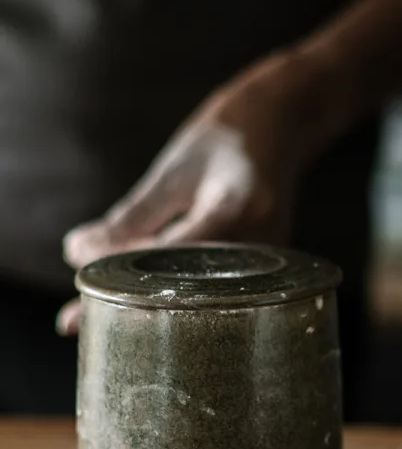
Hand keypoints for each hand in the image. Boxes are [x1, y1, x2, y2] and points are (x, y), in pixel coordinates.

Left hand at [57, 50, 330, 333]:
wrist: (281, 128)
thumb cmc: (225, 141)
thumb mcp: (174, 169)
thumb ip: (133, 216)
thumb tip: (79, 254)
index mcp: (235, 210)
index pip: (168, 255)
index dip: (118, 269)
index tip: (77, 281)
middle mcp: (259, 247)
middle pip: (184, 290)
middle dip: (126, 304)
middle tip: (73, 319)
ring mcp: (269, 268)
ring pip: (195, 299)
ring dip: (145, 304)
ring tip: (92, 314)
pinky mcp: (266, 278)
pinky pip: (210, 293)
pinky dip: (172, 293)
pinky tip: (139, 299)